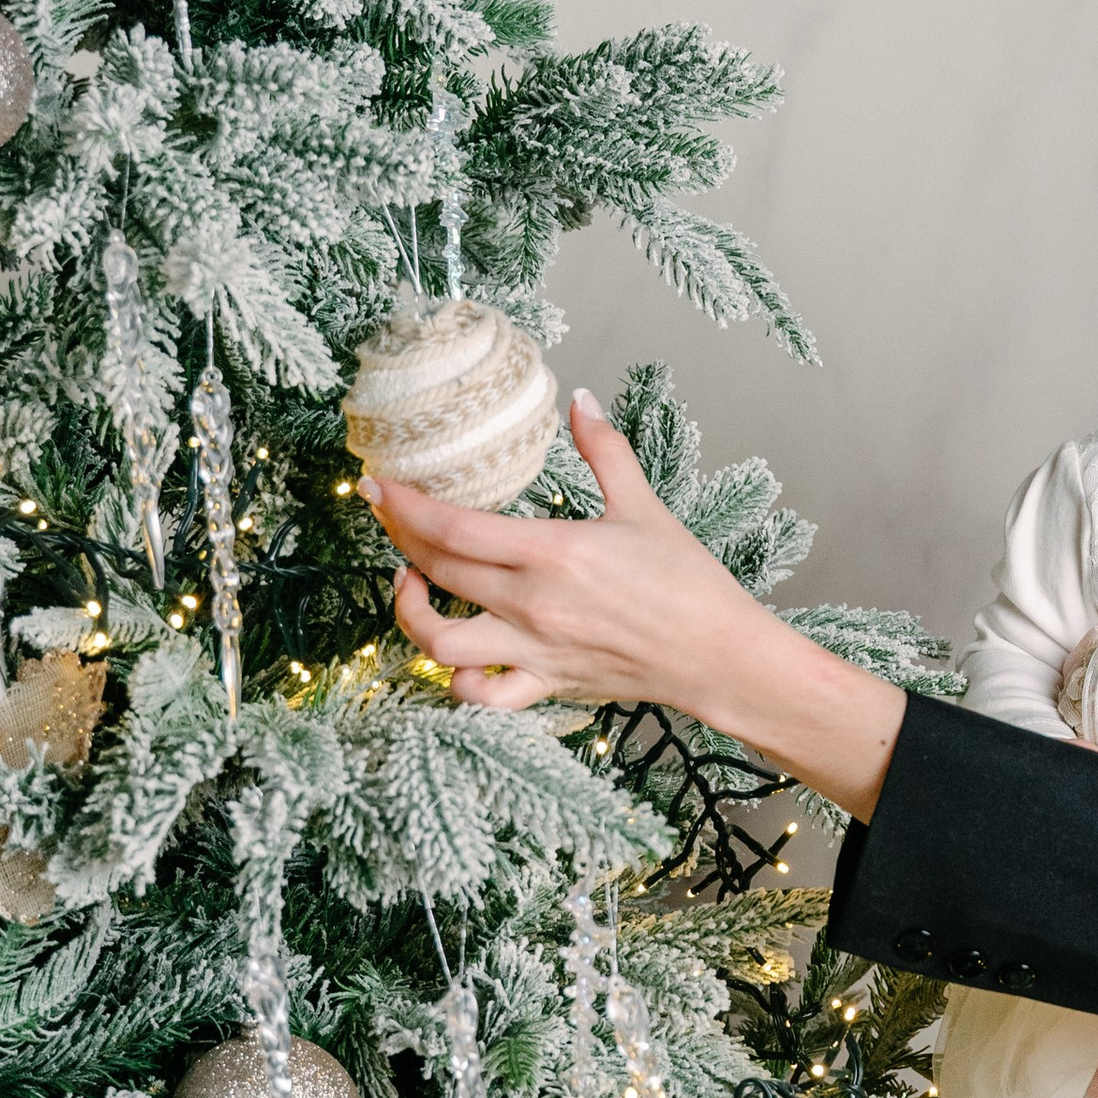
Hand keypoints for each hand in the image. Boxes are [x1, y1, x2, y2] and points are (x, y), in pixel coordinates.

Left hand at [368, 391, 907, 818]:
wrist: (719, 655)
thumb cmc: (688, 583)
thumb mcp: (643, 506)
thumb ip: (604, 450)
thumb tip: (582, 401)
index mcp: (551, 553)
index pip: (452, 528)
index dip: (404, 506)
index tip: (377, 486)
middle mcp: (531, 605)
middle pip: (436, 572)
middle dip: (399, 540)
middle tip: (390, 516)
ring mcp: (534, 650)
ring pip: (440, 643)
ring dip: (410, 615)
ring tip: (413, 587)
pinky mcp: (546, 685)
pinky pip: (482, 696)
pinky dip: (456, 680)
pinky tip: (455, 655)